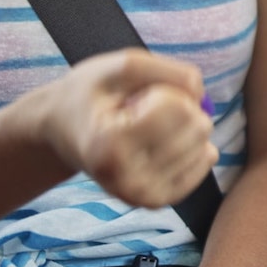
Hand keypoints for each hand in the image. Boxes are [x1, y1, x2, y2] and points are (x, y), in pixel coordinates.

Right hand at [14, 49, 216, 207]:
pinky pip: (202, 166)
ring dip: (183, 128)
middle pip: (197, 129)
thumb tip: (202, 95)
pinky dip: (194, 146)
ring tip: (147, 127)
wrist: (62, 130)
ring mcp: (141, 196)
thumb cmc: (91, 93)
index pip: (180, 108)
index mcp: (109, 144)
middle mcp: (125, 179)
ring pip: (204, 147)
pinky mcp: (155, 201)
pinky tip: (167, 139)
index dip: (165, 89)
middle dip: (180, 108)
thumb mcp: (120, 65)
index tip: (135, 96)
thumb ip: (168, 71)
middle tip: (143, 110)